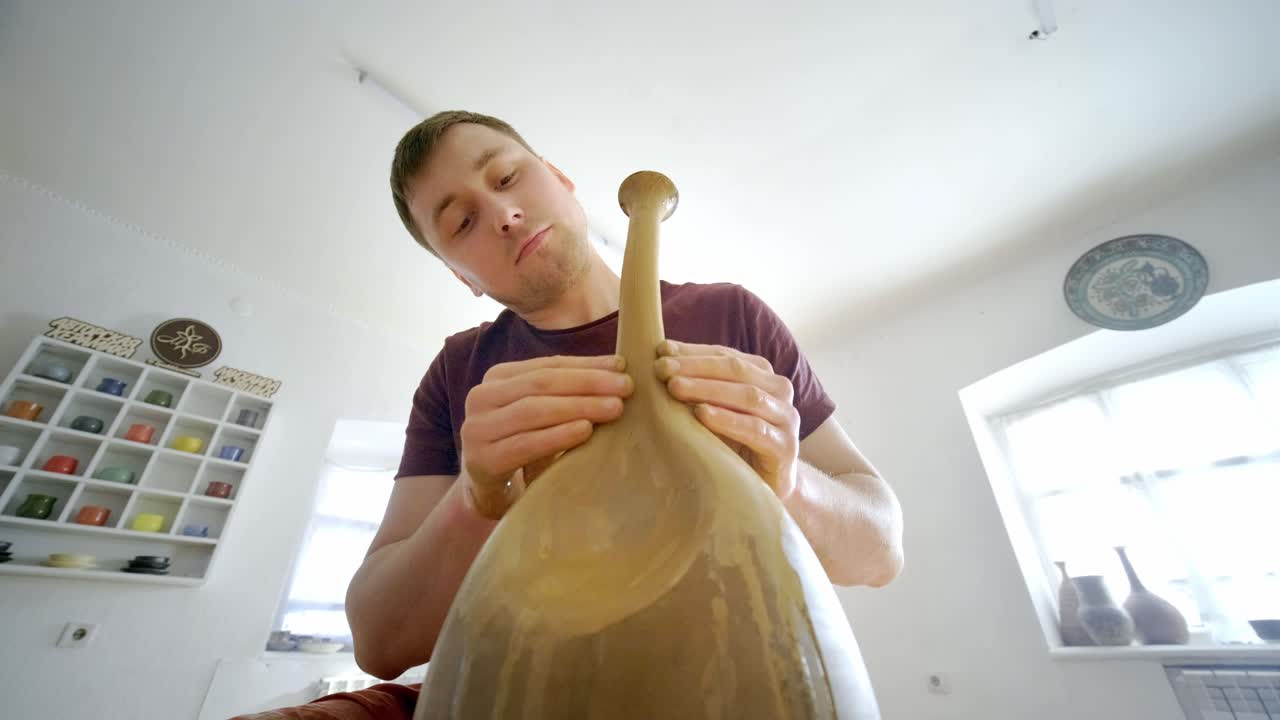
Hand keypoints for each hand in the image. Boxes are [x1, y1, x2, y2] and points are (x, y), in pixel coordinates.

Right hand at [459, 354, 633, 518]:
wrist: (490, 492)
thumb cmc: (525, 445)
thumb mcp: (543, 412)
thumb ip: (567, 389)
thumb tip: (618, 368)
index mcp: (497, 378)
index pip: (548, 365)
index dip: (587, 364)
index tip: (622, 367)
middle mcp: (481, 397)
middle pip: (542, 383)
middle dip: (588, 383)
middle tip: (626, 387)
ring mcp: (477, 429)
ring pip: (534, 410)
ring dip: (579, 407)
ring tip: (614, 408)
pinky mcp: (482, 461)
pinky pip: (525, 444)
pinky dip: (558, 435)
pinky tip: (585, 430)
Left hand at [655, 340, 799, 499]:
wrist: (769, 488)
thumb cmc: (736, 445)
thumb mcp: (716, 410)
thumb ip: (698, 388)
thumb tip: (658, 362)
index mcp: (763, 374)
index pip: (725, 355)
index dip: (692, 351)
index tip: (660, 351)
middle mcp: (779, 390)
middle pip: (736, 370)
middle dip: (695, 367)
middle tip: (661, 368)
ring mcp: (786, 418)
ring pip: (747, 395)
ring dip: (708, 389)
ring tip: (674, 387)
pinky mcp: (785, 447)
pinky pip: (755, 429)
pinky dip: (728, 420)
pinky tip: (702, 414)